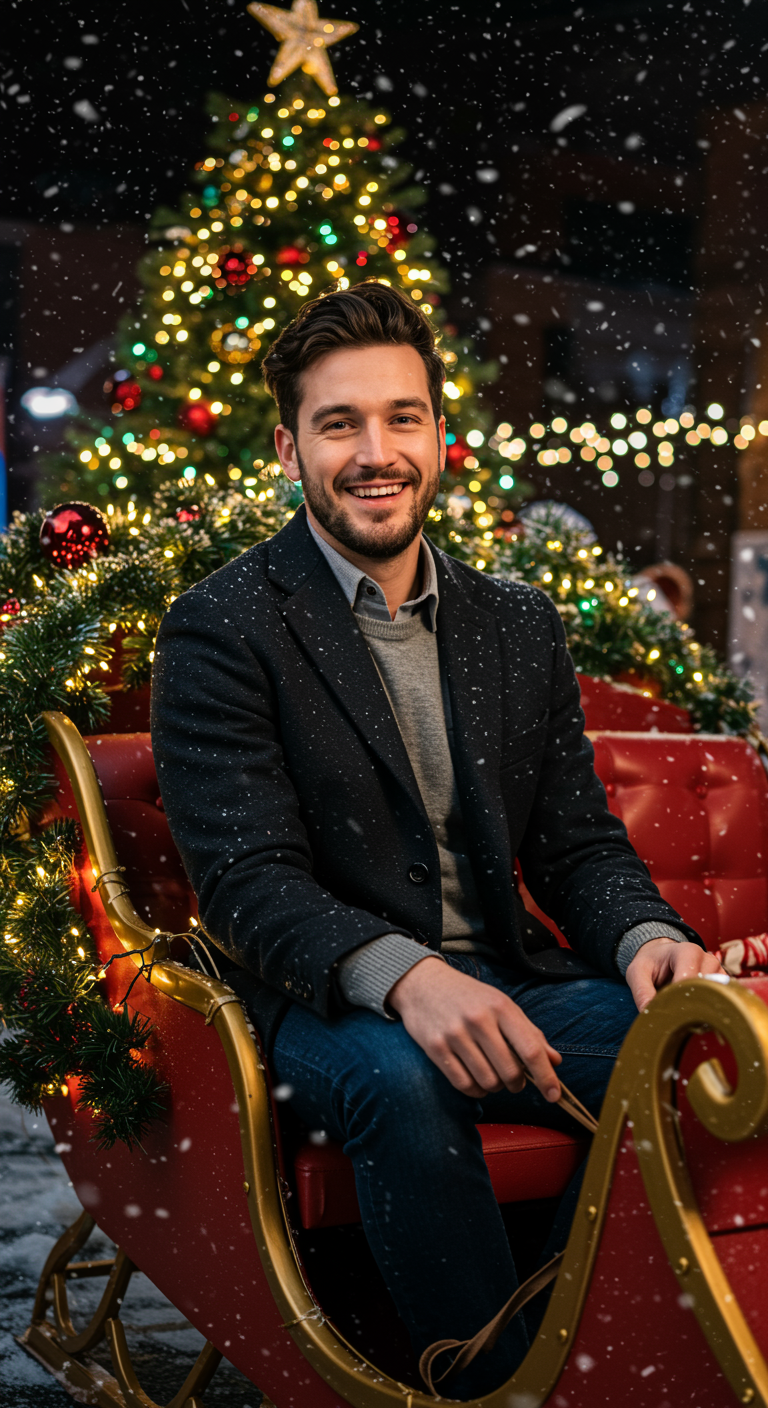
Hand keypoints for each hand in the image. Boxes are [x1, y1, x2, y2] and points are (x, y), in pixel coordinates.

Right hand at [387, 957, 561, 1101]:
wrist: (422, 983)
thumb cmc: (468, 996)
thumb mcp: (501, 1005)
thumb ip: (529, 1033)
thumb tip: (554, 1061)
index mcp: (500, 1006)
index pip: (530, 1049)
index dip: (546, 1076)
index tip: (554, 1095)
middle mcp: (478, 1019)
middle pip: (509, 1071)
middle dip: (516, 1083)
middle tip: (514, 1079)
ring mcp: (455, 1034)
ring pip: (487, 1082)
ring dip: (495, 1087)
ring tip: (492, 1075)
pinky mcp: (436, 1048)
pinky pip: (463, 1084)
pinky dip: (475, 1090)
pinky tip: (476, 1080)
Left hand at [625, 937, 724, 1011]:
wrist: (662, 957)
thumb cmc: (651, 963)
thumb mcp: (637, 972)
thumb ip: (642, 992)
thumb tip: (650, 1014)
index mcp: (687, 951)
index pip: (690, 979)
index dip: (678, 998)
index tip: (667, 1010)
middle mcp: (707, 959)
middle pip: (706, 989)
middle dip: (691, 1005)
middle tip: (676, 1016)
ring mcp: (718, 971)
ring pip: (716, 996)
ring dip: (702, 1008)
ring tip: (685, 1012)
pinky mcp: (723, 983)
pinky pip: (722, 1000)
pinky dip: (710, 1009)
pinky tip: (696, 1013)